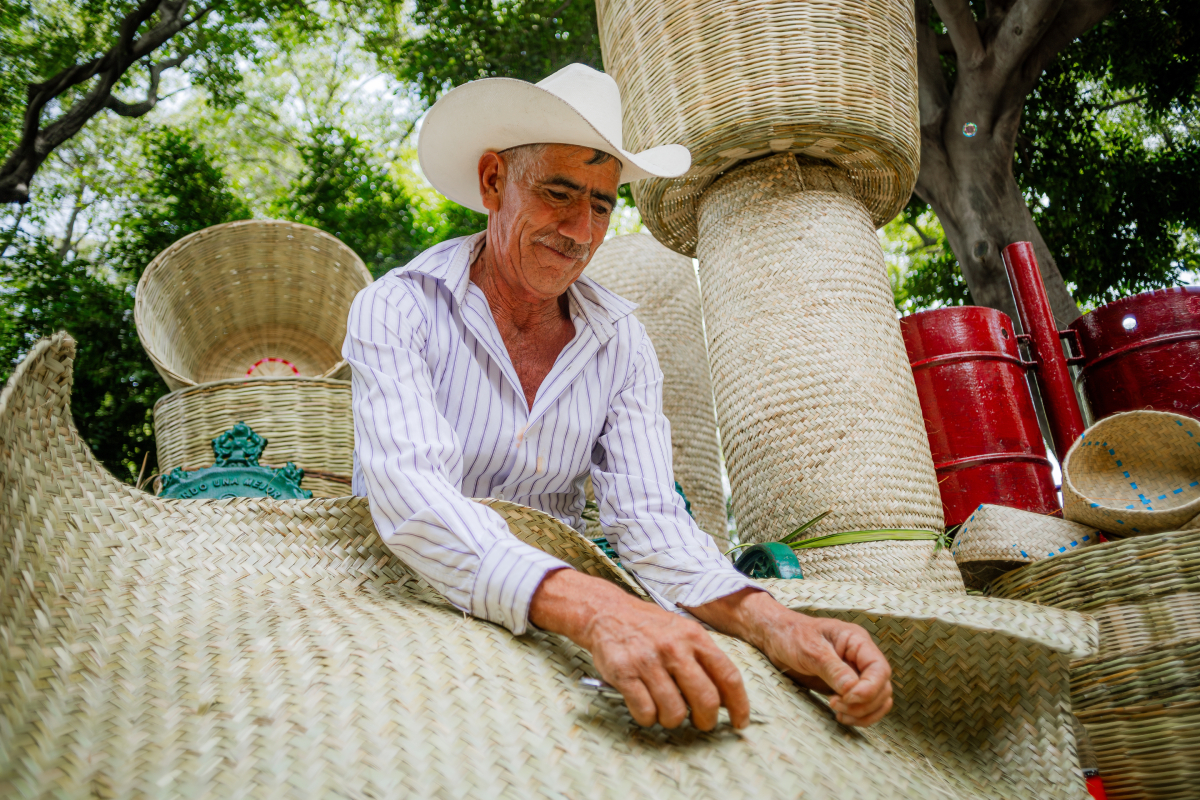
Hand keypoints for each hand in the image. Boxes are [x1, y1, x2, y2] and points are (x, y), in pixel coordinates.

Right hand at [529, 569, 749, 730]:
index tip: (739, 722)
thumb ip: (702, 657)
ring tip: (665, 711)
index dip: (739, 705)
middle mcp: (674, 648)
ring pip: (675, 712)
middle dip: (706, 720)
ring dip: (672, 720)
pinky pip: (645, 712)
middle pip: (706, 699)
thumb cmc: (648, 627)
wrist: (606, 612)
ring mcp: (649, 661)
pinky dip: (648, 718)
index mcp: (694, 637)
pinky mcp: (625, 673)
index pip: (728, 676)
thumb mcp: (682, 630)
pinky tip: (645, 707)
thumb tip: (725, 696)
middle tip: (700, 723)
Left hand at [687, 589, 892, 726]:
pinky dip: (858, 715)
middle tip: (836, 706)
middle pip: (882, 688)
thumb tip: (853, 690)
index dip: (869, 689)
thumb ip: (833, 669)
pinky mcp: (846, 686)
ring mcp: (855, 672)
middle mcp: (861, 657)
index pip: (880, 670)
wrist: (774, 637)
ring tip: (838, 714)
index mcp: (857, 641)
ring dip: (863, 713)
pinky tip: (840, 716)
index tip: (847, 699)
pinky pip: (864, 705)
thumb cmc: (791, 635)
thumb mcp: (810, 650)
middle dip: (864, 704)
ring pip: (878, 700)